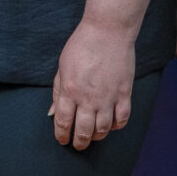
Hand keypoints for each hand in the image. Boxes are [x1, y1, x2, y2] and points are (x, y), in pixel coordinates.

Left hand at [51, 19, 134, 149]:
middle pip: (83, 131)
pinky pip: (122, 119)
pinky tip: (111, 124)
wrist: (107, 30)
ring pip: (103, 130)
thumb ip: (58, 91)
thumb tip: (52, 112)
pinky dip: (116, 126)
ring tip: (92, 136)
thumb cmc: (82, 45)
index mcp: (70, 90)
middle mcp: (88, 98)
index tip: (62, 139)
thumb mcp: (62, 66)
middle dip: (78, 142)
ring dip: (96, 137)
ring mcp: (108, 97)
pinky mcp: (124, 93)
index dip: (61, 135)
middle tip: (77, 145)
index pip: (63, 122)